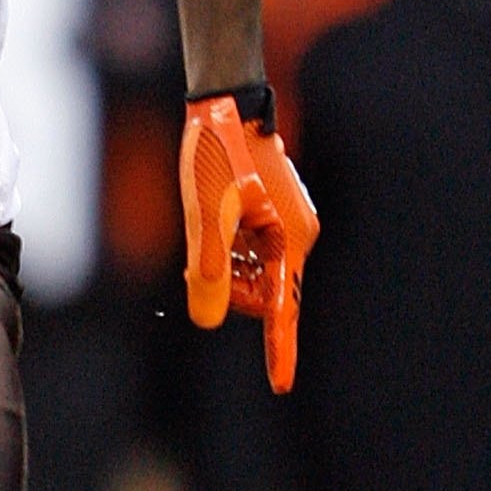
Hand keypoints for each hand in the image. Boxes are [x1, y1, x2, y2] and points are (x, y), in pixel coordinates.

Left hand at [181, 96, 317, 391]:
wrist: (223, 104)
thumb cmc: (215, 154)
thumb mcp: (205, 215)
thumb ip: (207, 270)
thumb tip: (205, 321)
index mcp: (290, 241)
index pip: (282, 310)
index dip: (277, 351)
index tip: (279, 386)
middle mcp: (295, 238)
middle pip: (259, 295)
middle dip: (225, 287)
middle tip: (195, 258)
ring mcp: (284, 227)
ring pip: (249, 275)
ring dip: (221, 266)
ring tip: (205, 228)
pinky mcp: (270, 217)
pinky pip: (247, 254)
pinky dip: (225, 249)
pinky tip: (213, 220)